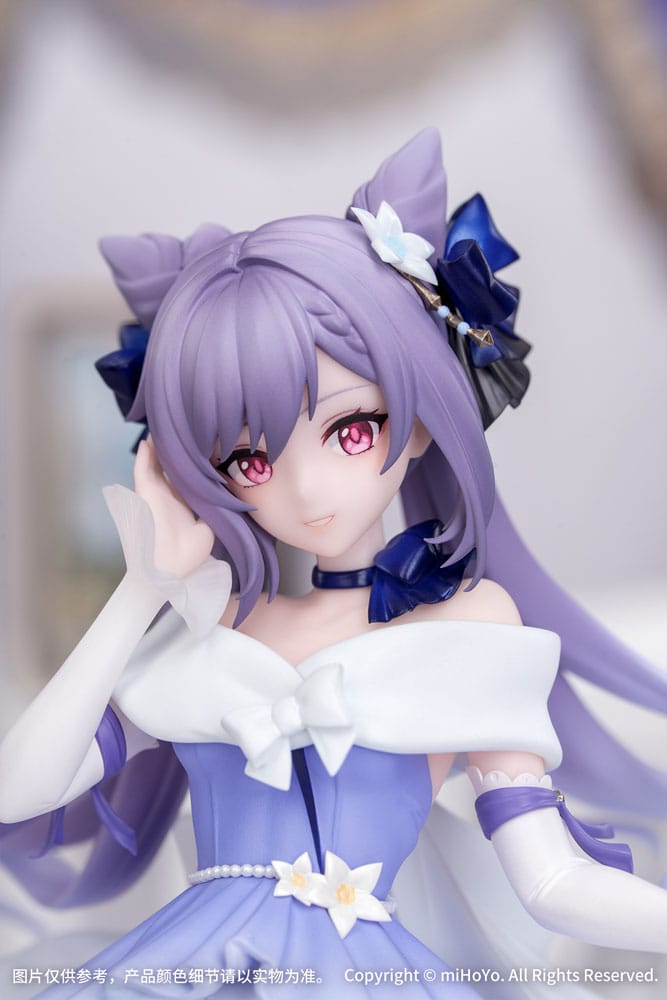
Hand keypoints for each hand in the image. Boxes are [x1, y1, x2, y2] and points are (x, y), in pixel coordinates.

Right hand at [134, 437, 213, 576]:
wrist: (170, 569)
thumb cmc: (189, 554)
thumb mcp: (211, 525)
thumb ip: (216, 507)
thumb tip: (229, 492)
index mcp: (184, 500)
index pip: (188, 473)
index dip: (194, 457)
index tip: (204, 440)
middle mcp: (169, 493)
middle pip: (171, 463)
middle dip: (177, 446)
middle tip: (185, 425)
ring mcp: (155, 492)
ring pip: (156, 461)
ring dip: (160, 444)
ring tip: (166, 424)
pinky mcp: (144, 493)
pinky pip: (142, 468)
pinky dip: (145, 454)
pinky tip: (149, 439)